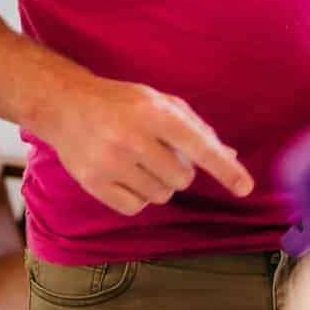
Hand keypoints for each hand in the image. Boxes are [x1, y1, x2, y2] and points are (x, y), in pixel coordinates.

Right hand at [48, 78, 253, 217]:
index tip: (245, 187)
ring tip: (139, 161)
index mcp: (154, 112)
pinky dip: (138, 197)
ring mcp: (111, 162)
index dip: (225, 168)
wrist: (64, 105)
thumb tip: (229, 155)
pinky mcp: (93, 183)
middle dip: (179, 170)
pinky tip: (125, 175)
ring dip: (158, 183)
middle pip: (183, 178)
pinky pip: (136, 208)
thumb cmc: (120, 102)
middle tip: (158, 152)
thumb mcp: (158, 101)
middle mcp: (133, 138)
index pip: (199, 146)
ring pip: (161, 195)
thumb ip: (195, 127)